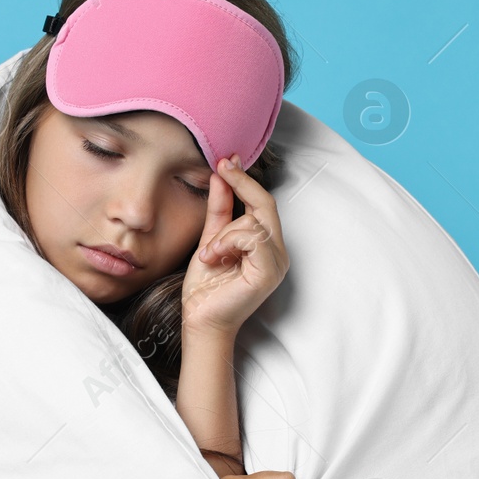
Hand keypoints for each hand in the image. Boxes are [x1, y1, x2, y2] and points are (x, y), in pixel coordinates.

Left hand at [182, 155, 288, 337]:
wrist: (200, 319)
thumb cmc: (206, 287)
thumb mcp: (210, 238)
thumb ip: (219, 209)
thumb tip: (221, 175)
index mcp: (266, 244)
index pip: (262, 203)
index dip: (245, 179)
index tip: (227, 159)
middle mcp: (278, 252)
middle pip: (265, 204)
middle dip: (241, 184)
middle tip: (220, 166)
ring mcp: (277, 263)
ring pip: (254, 222)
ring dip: (223, 233)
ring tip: (209, 254)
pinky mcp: (269, 272)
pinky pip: (252, 238)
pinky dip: (228, 243)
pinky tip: (214, 258)